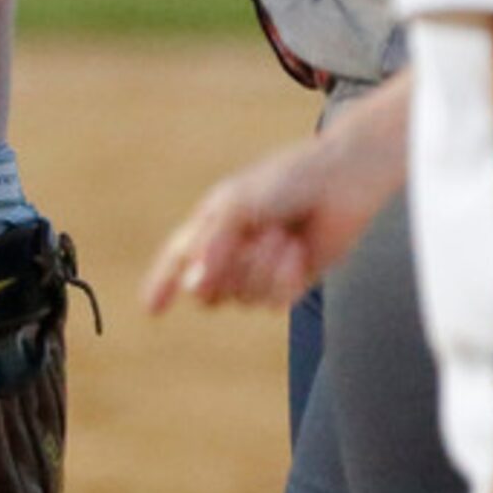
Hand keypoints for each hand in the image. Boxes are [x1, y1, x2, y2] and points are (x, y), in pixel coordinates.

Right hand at [141, 93, 401, 313]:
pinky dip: (284, 278)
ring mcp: (261, 268)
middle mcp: (233, 249)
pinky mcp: (290, 282)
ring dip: (262, 268)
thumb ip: (213, 245)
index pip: (177, 259)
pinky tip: (298, 251)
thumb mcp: (238, 206)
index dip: (162, 283)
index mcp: (212, 223)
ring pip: (241, 298)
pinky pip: (272, 301)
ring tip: (283, 236)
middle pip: (207, 291)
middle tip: (247, 243)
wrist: (341, 182)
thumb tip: (193, 285)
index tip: (151, 310)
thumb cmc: (286, 181)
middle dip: (226, 272)